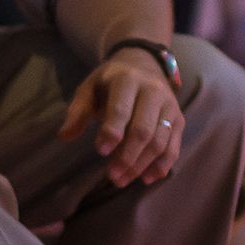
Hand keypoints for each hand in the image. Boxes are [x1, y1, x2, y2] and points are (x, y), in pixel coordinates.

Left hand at [59, 49, 183, 188]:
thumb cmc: (111, 81)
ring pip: (160, 141)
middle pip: (143, 130)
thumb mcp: (90, 88)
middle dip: (127, 156)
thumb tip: (65, 136)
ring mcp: (169, 106)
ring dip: (141, 165)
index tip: (100, 152)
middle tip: (112, 176)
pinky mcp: (179, 119)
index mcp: (127, 79)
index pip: (121, 109)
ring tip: (122, 180)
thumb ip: (78, 111)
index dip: (112, 132)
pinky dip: (162, 165)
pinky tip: (146, 178)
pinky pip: (174, 146)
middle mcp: (153, 91)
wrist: (145, 63)